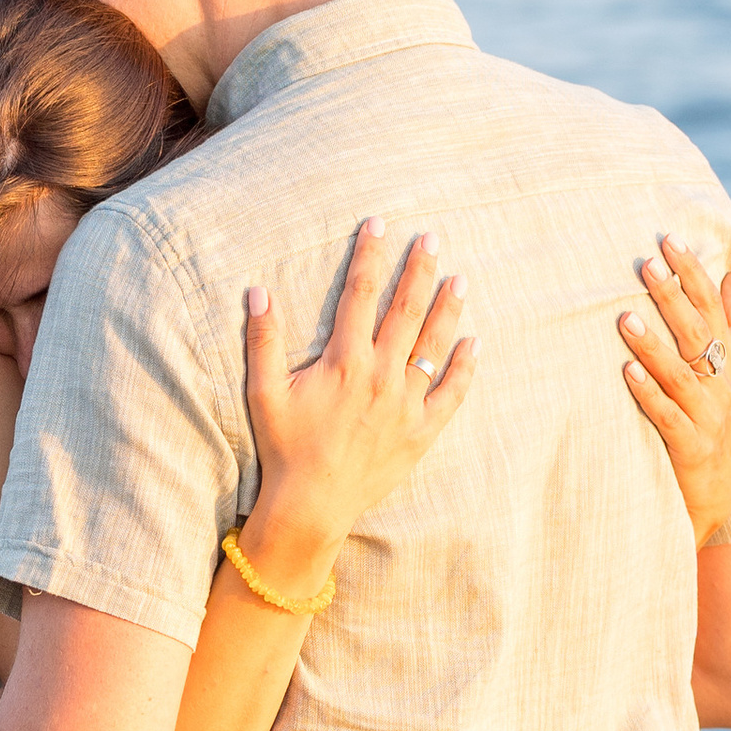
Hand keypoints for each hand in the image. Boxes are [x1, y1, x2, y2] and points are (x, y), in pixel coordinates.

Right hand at [237, 221, 477, 590]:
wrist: (311, 505)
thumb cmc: (284, 448)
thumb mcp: (264, 392)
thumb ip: (262, 340)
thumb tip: (257, 291)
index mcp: (344, 361)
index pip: (359, 294)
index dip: (369, 255)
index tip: (379, 225)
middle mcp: (381, 376)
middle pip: (405, 311)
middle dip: (418, 270)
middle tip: (432, 239)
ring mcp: (405, 404)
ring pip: (433, 345)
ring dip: (447, 309)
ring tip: (460, 279)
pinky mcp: (420, 431)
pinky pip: (450, 394)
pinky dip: (464, 368)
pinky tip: (473, 343)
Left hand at [620, 234, 730, 544]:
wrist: (714, 495)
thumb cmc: (712, 424)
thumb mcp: (727, 374)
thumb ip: (730, 324)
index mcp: (729, 362)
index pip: (714, 307)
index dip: (694, 274)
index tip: (670, 240)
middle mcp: (723, 385)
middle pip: (698, 333)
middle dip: (673, 297)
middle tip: (647, 264)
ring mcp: (709, 417)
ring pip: (682, 374)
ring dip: (653, 345)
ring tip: (624, 319)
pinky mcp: (691, 447)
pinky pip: (668, 416)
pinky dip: (649, 393)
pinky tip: (627, 373)